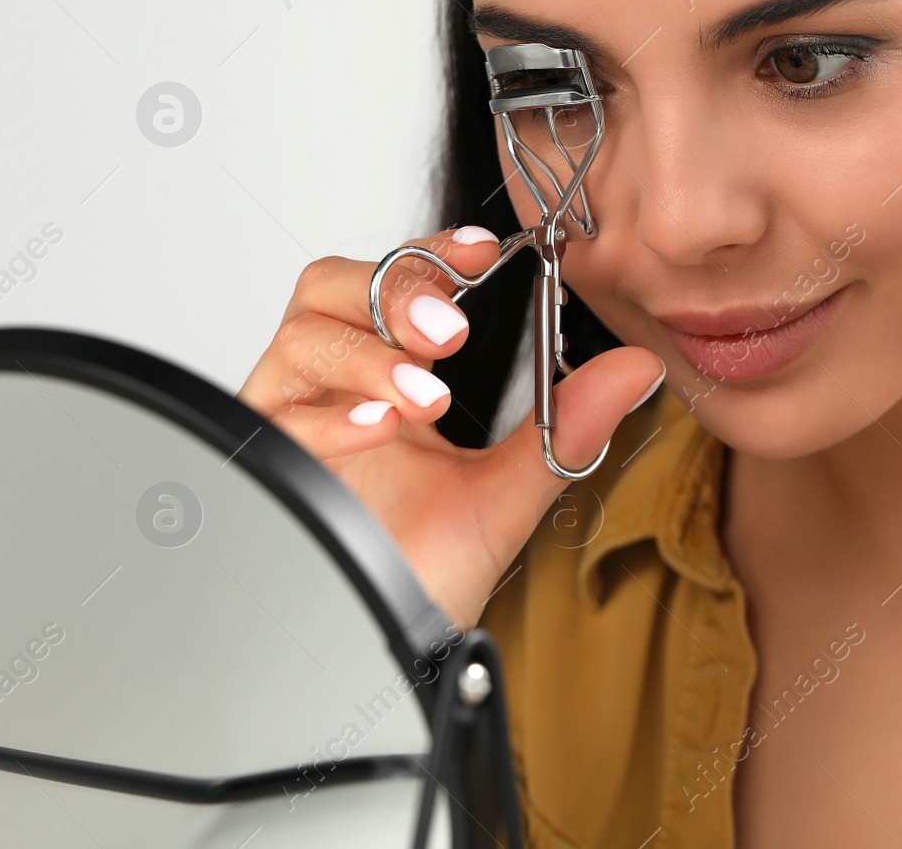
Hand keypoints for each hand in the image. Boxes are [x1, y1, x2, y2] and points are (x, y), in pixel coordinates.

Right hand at [237, 226, 664, 628]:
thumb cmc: (432, 572)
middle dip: (395, 293)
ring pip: (302, 336)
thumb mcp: (515, 487)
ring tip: (426, 400)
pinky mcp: (262, 463)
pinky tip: (381, 432)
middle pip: (332, 287)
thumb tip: (639, 366)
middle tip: (452, 331)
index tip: (483, 250)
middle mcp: (335, 389)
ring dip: (370, 355)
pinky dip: (331, 414)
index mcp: (392, 379)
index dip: (432, 254)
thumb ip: (569, 423)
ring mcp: (293, 421)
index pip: (396, 281)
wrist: (394, 652)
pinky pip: (276, 411)